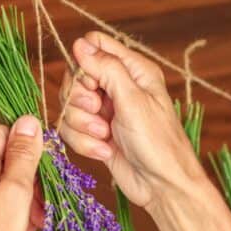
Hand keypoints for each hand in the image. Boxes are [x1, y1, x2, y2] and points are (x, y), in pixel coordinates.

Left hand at [0, 116, 44, 230]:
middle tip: (42, 207)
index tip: (43, 173)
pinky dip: (11, 211)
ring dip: (23, 198)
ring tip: (33, 225)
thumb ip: (23, 155)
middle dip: (29, 179)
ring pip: (1, 181)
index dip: (27, 148)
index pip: (4, 131)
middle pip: (4, 157)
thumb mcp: (17, 193)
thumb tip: (28, 119)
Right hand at [58, 31, 205, 211]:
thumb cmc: (158, 142)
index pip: (94, 45)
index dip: (85, 63)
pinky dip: (84, 143)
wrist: (161, 186)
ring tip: (105, 136)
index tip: (93, 84)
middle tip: (100, 114)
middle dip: (81, 100)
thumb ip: (106, 68)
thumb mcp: (133, 100)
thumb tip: (80, 44)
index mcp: (133, 70)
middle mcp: (117, 86)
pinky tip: (105, 152)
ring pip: (69, 105)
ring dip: (82, 125)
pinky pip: (70, 129)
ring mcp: (104, 110)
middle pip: (74, 76)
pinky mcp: (94, 133)